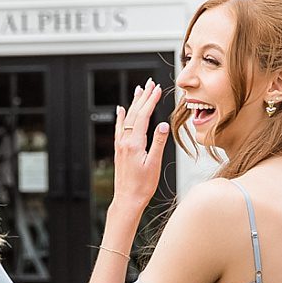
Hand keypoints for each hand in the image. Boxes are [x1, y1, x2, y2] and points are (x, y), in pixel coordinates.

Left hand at [109, 79, 170, 214]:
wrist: (127, 199)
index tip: (157, 89)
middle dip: (143, 97)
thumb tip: (162, 124)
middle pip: (135, 113)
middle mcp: (125, 141)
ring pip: (127, 118)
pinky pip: (119, 128)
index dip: (151, 101)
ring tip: (139, 90)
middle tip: (150, 83)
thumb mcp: (154, 164)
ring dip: (134, 103)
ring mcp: (121, 145)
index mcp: (134, 143)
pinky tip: (121, 110)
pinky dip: (121, 117)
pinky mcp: (119, 150)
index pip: (144, 116)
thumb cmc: (142, 186)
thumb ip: (158, 143)